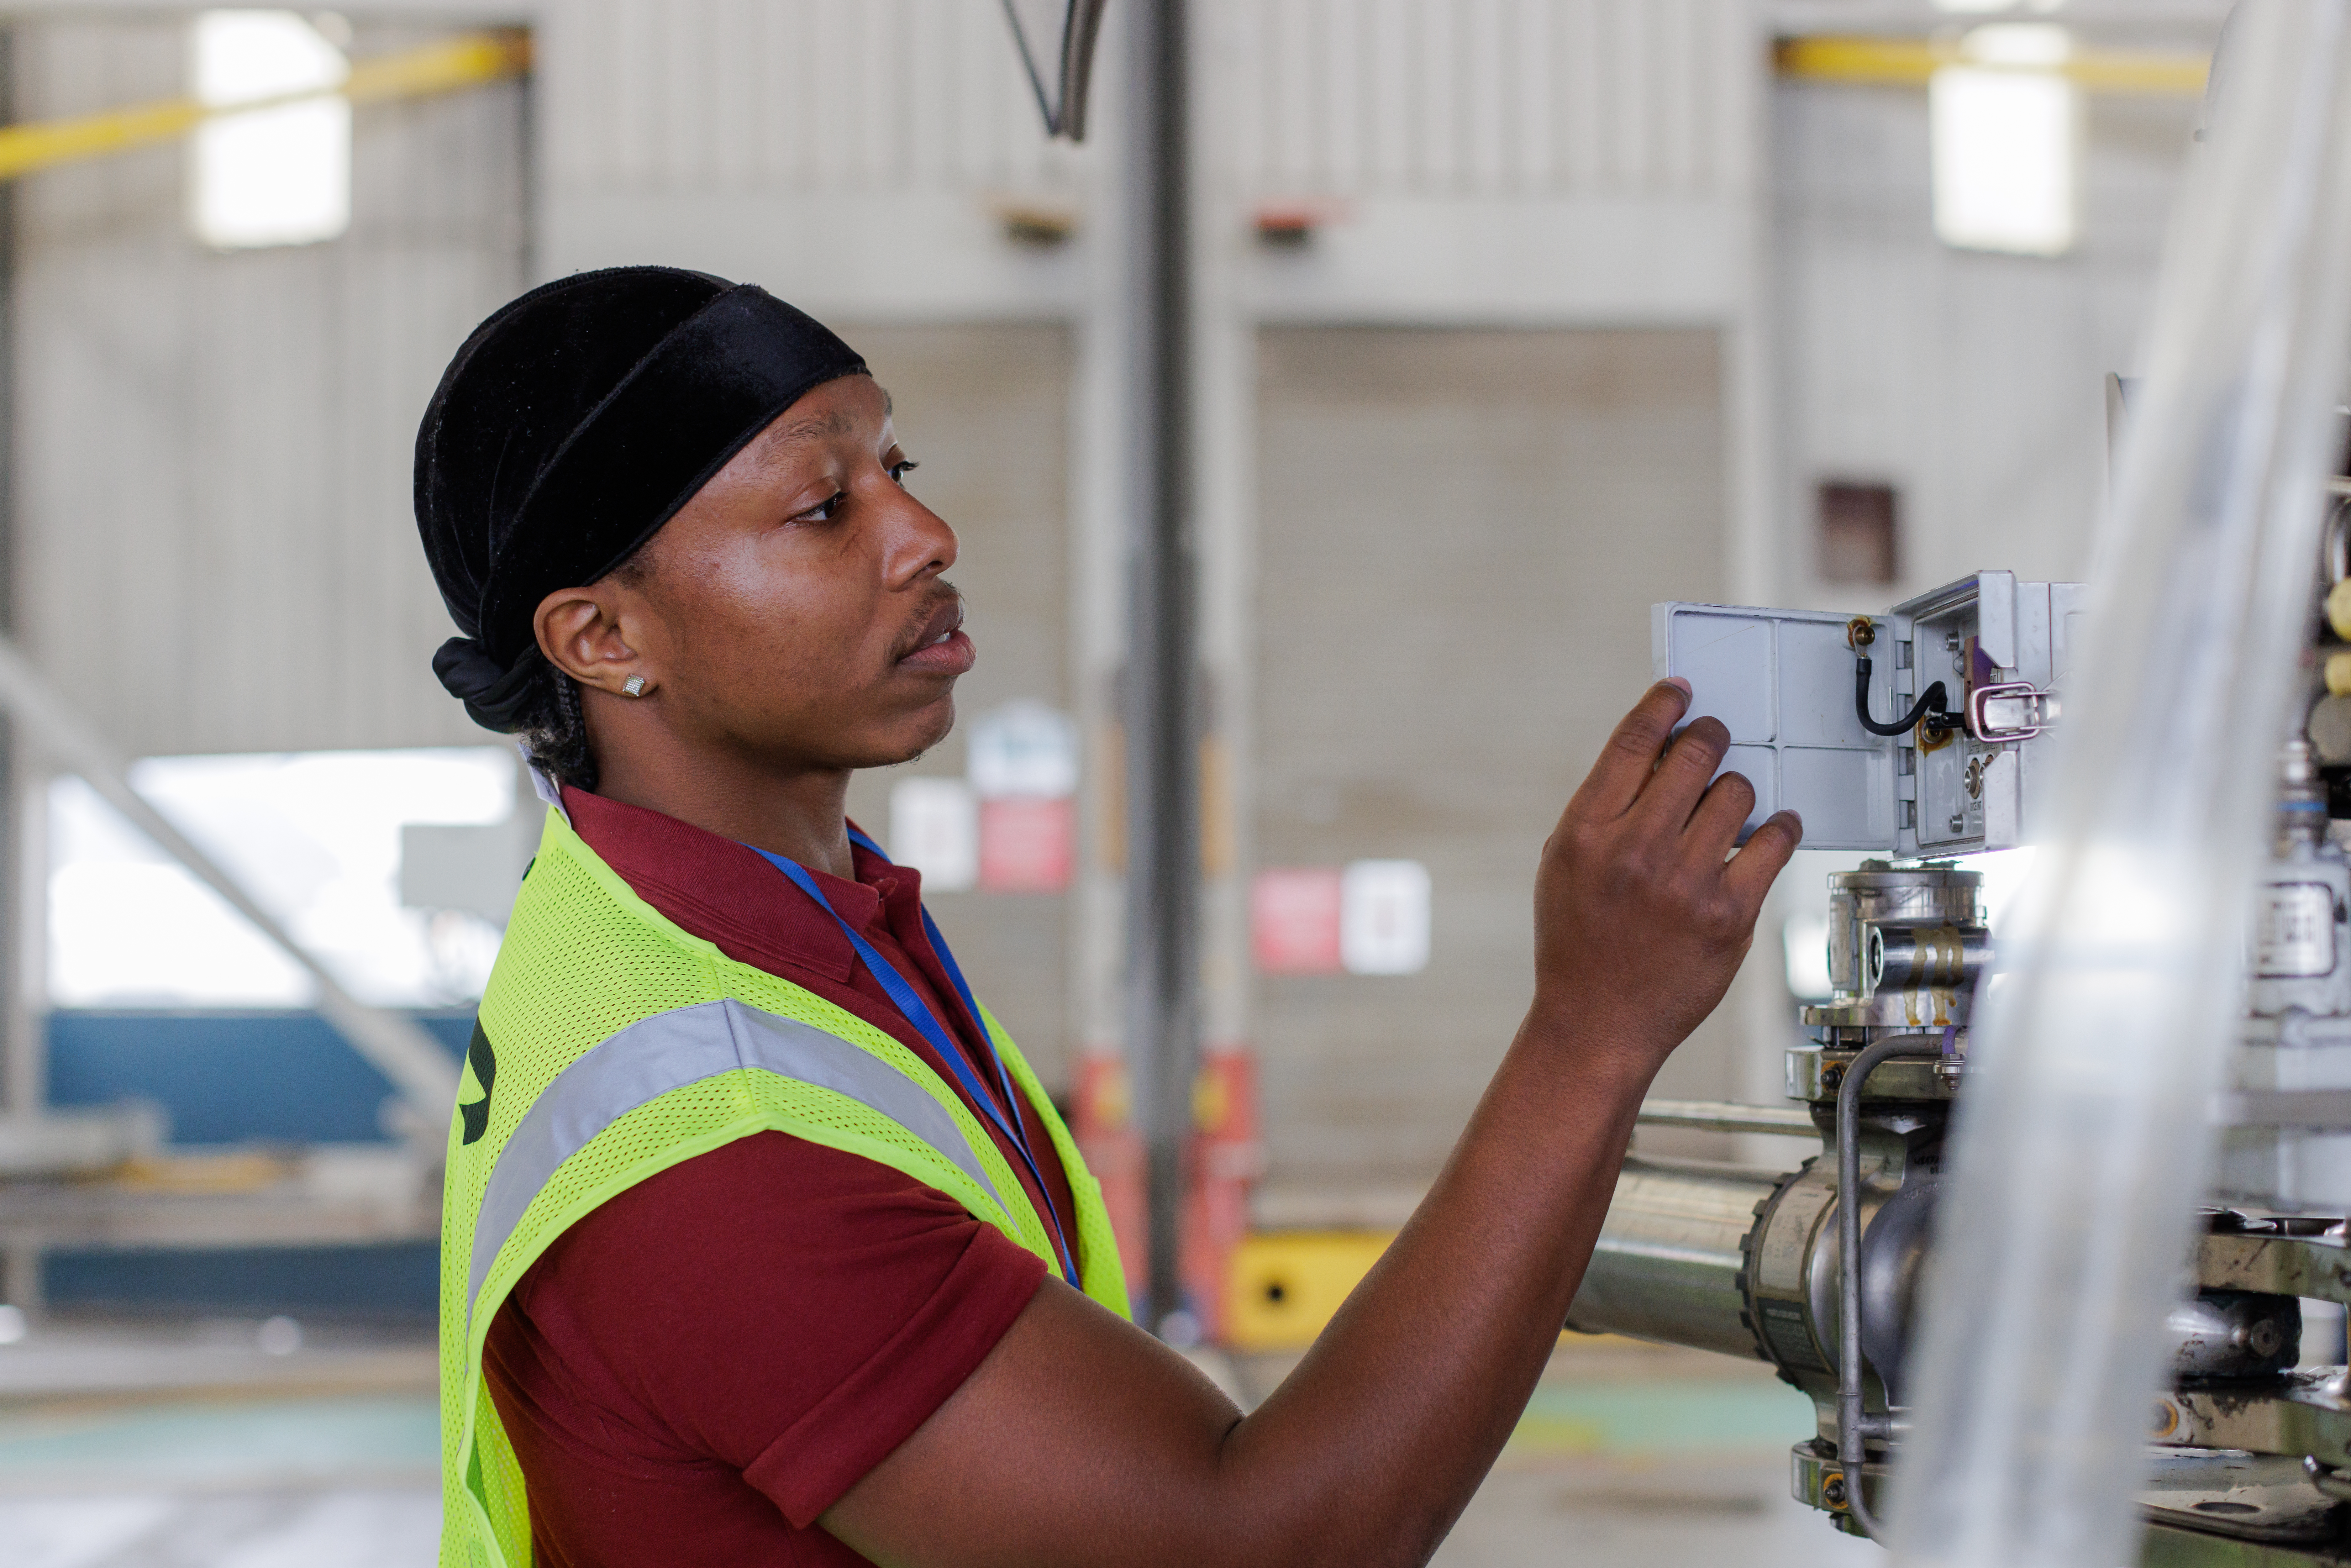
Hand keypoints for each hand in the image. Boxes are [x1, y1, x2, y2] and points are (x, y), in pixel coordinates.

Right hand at [1529, 679, 1799, 1072]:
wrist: (1597, 1022)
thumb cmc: (1578, 939)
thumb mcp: (1564, 863)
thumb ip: (1604, 807)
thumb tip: (1657, 749)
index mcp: (1586, 832)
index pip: (1634, 742)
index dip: (1663, 705)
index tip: (1680, 692)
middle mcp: (1635, 851)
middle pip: (1694, 755)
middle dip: (1710, 737)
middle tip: (1713, 742)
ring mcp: (1685, 883)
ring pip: (1738, 793)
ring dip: (1737, 790)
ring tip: (1728, 809)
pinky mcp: (1729, 915)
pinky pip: (1774, 843)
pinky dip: (1779, 828)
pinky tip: (1773, 828)